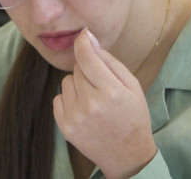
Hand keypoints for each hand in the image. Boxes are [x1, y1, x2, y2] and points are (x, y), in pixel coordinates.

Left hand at [53, 29, 157, 177]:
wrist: (127, 155)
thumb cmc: (132, 117)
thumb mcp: (132, 86)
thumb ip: (111, 62)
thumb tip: (90, 41)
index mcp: (110, 92)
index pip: (87, 57)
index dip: (83, 42)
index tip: (83, 35)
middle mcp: (90, 104)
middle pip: (77, 69)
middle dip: (87, 71)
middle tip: (101, 86)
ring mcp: (75, 117)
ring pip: (66, 82)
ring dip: (77, 86)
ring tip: (93, 100)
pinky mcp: (65, 127)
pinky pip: (58, 98)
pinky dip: (69, 100)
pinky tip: (84, 110)